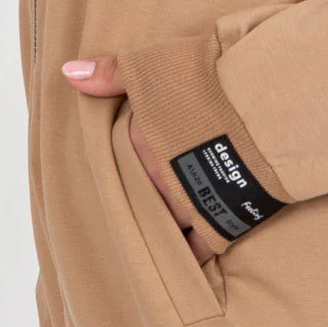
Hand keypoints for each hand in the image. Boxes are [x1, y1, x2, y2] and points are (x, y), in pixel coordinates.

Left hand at [60, 55, 225, 264]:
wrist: (258, 109)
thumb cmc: (203, 82)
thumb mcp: (150, 65)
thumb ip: (110, 73)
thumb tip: (69, 73)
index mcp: (139, 144)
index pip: (119, 161)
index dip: (121, 166)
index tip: (117, 174)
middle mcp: (158, 180)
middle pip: (141, 196)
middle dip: (139, 200)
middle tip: (135, 205)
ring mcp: (188, 205)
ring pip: (165, 225)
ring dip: (161, 227)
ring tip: (156, 234)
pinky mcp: (219, 224)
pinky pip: (198, 250)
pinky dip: (191, 256)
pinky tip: (185, 261)